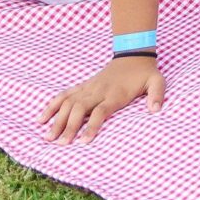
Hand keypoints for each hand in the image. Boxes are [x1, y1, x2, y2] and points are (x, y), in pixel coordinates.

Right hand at [41, 55, 162, 142]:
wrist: (133, 55)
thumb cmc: (145, 74)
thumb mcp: (157, 82)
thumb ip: (157, 95)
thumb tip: (156, 110)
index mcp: (115, 94)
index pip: (100, 111)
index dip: (91, 126)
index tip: (83, 142)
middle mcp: (98, 91)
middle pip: (79, 109)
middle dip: (68, 126)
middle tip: (60, 144)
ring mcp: (88, 88)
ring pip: (68, 103)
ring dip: (56, 119)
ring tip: (47, 137)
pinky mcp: (82, 86)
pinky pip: (64, 95)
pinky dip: (52, 106)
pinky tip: (42, 118)